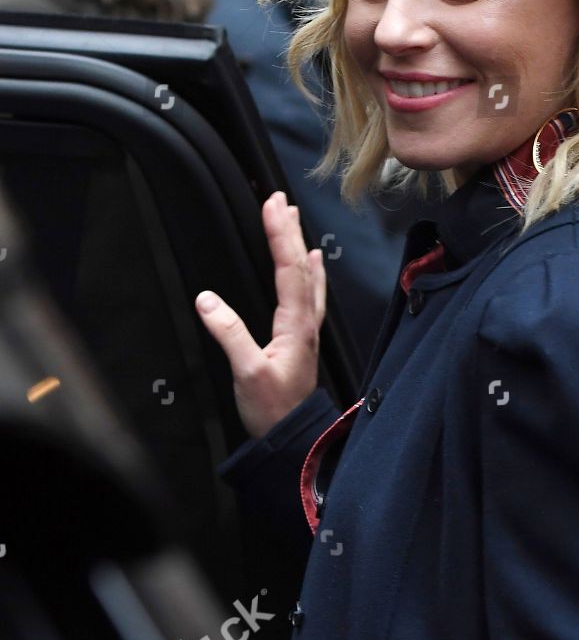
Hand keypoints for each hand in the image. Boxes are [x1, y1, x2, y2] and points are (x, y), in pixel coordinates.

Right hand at [195, 191, 325, 440]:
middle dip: (289, 231)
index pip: (287, 269)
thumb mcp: (247, 373)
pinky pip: (309, 296)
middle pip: (300, 267)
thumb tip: (207, 300)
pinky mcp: (301, 342)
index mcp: (294, 325)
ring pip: (307, 279)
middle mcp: (305, 323)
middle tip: (280, 200)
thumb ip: (229, 334)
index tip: (270, 205)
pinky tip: (311, 268)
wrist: (293, 439)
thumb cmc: (273, 410)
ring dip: (299, 248)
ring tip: (295, 223)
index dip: (278, 235)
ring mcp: (306, 332)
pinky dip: (309, 274)